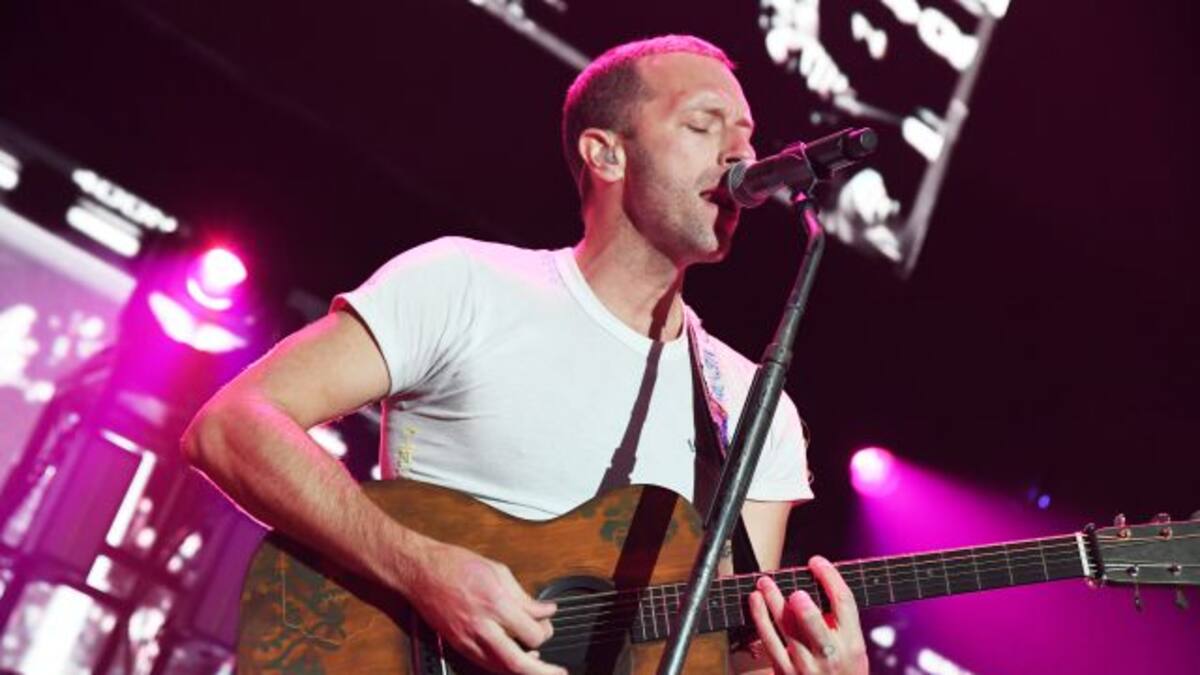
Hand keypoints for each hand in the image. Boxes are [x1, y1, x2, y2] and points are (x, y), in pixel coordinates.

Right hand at [405, 541, 564, 673]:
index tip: (550, 619)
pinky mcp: (459, 646)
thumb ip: (523, 596)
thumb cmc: (454, 565)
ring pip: (501, 669)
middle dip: (542, 672)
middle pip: (517, 663)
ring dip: (523, 671)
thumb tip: (544, 610)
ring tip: (541, 668)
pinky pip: (486, 664)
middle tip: (559, 672)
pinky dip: (504, 666)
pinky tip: (515, 660)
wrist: (419, 572)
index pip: (530, 632)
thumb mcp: (497, 571)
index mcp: (495, 604)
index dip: (546, 629)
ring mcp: (468, 640)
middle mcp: (481, 627)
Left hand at [747, 556, 867, 673]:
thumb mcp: (852, 650)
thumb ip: (837, 622)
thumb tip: (812, 587)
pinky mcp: (784, 671)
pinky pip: (769, 640)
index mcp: (852, 643)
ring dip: (772, 602)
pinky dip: (760, 618)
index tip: (816, 561)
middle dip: (804, 608)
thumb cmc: (843, 673)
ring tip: (764, 582)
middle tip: (794, 592)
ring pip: (785, 629)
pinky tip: (755, 601)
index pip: (844, 603)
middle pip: (815, 625)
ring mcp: (806, 665)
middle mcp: (830, 655)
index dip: (829, 578)